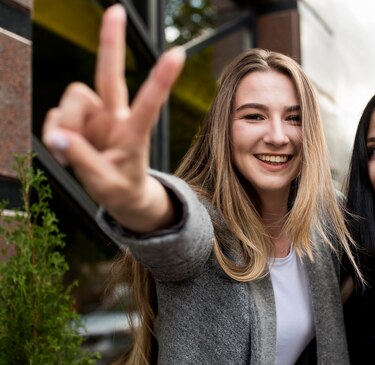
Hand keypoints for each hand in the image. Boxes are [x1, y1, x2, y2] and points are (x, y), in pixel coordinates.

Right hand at [42, 4, 184, 232]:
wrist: (122, 195)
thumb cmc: (121, 188)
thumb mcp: (104, 183)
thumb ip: (81, 160)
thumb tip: (59, 138)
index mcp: (134, 133)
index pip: (148, 104)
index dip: (160, 80)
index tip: (178, 54)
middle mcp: (116, 116)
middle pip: (110, 75)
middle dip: (111, 43)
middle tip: (117, 10)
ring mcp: (97, 115)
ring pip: (72, 99)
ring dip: (66, 124)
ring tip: (72, 154)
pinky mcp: (80, 118)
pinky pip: (57, 115)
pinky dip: (56, 133)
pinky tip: (67, 151)